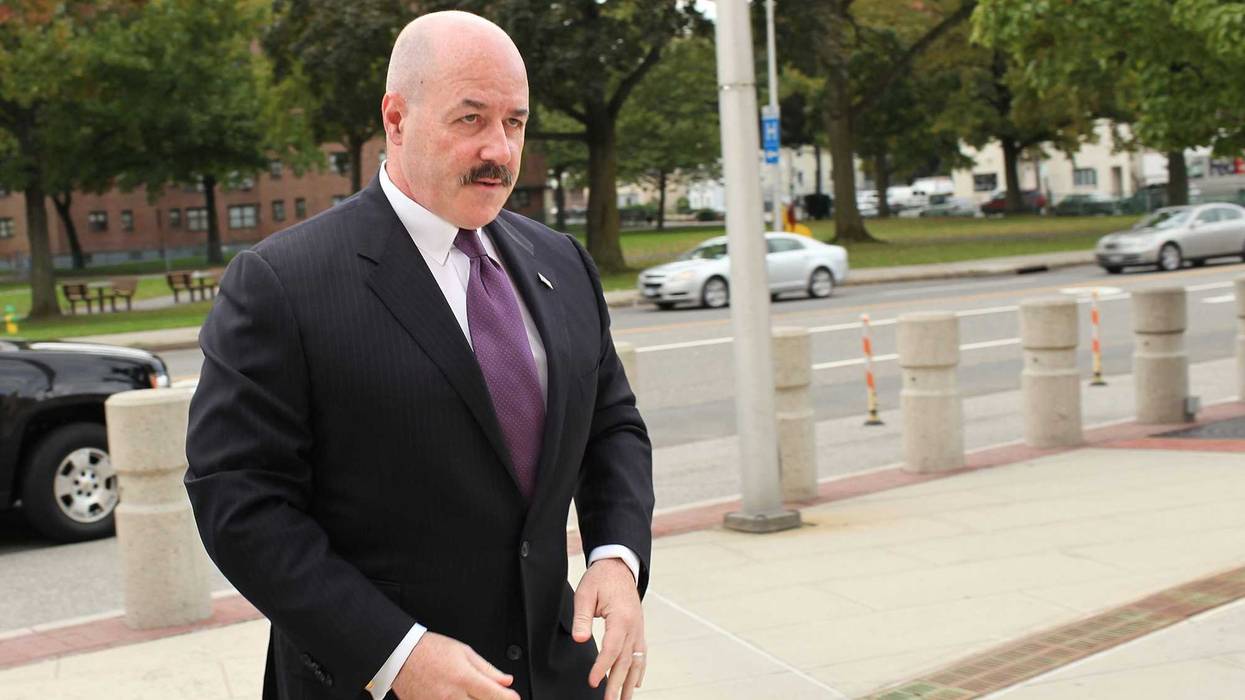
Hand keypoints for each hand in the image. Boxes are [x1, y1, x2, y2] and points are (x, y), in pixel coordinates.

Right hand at [392, 631, 519, 699]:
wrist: (402, 656)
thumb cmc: (431, 650)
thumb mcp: (464, 652)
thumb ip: (487, 669)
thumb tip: (506, 681)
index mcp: (464, 678)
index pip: (495, 695)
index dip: (509, 699)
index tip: (514, 698)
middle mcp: (452, 695)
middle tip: (494, 697)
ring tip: (472, 695)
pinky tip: (460, 699)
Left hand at [572, 559, 645, 699]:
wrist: (619, 567)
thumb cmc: (601, 579)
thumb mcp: (585, 592)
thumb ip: (582, 617)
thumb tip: (580, 639)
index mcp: (621, 617)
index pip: (612, 648)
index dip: (602, 667)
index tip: (592, 682)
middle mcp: (634, 627)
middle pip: (625, 661)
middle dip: (617, 684)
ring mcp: (638, 630)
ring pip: (636, 662)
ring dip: (630, 684)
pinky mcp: (638, 630)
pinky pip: (641, 655)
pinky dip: (639, 671)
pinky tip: (636, 684)